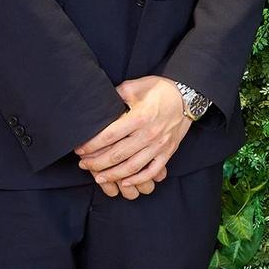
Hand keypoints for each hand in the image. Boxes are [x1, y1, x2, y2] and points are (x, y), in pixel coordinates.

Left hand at [73, 76, 189, 198]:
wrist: (188, 95)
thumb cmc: (160, 89)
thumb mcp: (136, 86)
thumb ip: (117, 94)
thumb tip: (100, 104)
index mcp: (139, 117)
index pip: (109, 136)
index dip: (92, 145)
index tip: (80, 149)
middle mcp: (149, 134)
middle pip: (117, 155)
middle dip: (96, 163)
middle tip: (83, 165)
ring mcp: (159, 145)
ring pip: (132, 167)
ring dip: (113, 175)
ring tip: (98, 178)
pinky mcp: (168, 151)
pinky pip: (152, 170)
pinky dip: (138, 179)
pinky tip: (125, 182)